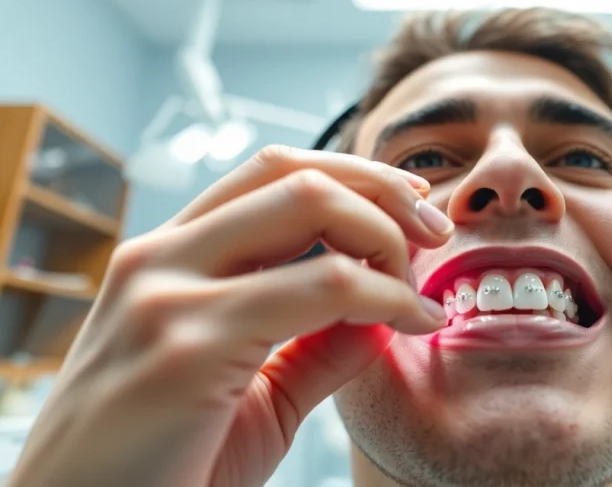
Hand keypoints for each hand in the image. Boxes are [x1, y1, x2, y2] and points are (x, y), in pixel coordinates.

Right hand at [9, 146, 452, 486]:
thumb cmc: (160, 471)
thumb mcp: (253, 394)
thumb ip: (318, 344)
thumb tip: (390, 308)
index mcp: (165, 260)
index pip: (270, 174)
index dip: (353, 177)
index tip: (411, 208)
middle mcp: (158, 259)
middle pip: (292, 172)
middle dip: (381, 190)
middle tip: (435, 233)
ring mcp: (166, 293)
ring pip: (307, 204)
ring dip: (386, 233)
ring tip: (420, 286)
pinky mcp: (187, 344)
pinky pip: (322, 286)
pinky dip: (385, 292)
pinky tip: (411, 320)